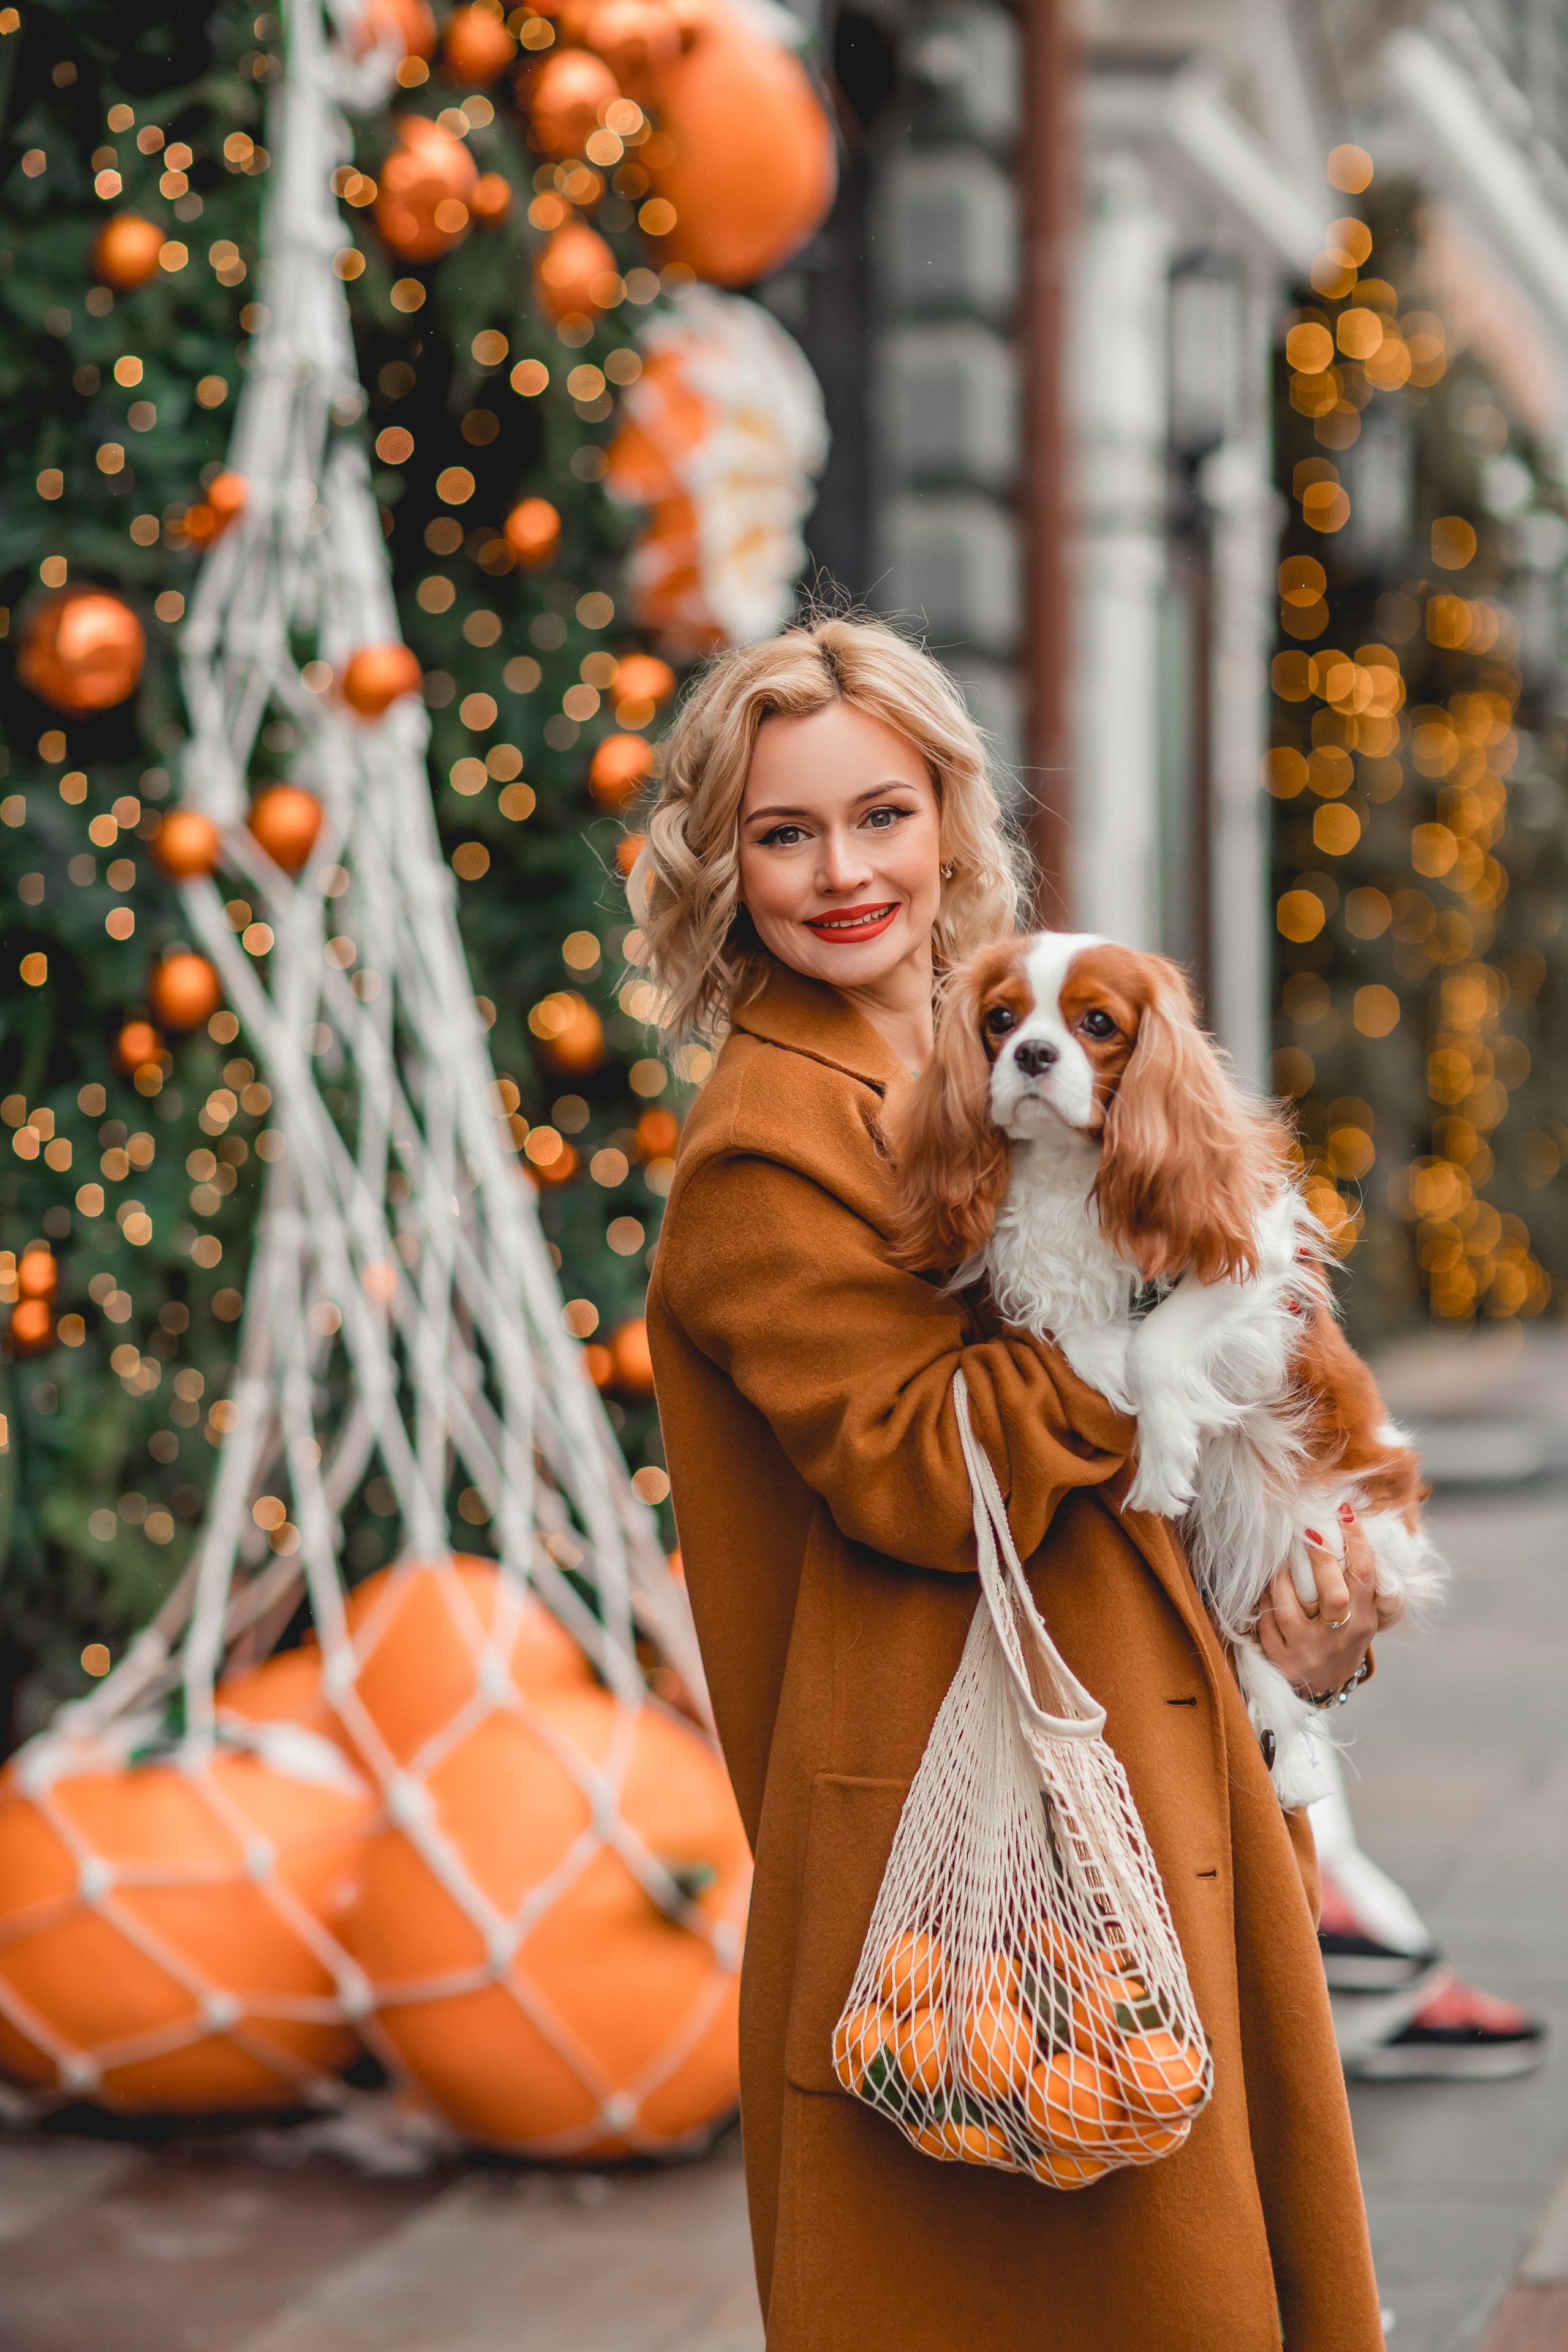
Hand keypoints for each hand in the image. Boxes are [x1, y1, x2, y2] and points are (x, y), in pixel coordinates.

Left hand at [1258, 1504, 1380, 1697]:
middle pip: (1333, 1595)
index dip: (1357, 1542)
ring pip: (1290, 1609)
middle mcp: (1339, 1638)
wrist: (1323, 1690)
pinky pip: (1266, 1623)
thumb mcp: (1361, 1619)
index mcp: (1364, 1622)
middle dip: (1321, 1558)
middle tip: (1310, 1528)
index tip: (1345, 1512)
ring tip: (1279, 1555)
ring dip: (1281, 1577)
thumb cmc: (1342, 1639)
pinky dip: (1263, 1600)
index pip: (1365, 1577)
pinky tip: (1261, 1583)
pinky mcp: (1281, 1659)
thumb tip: (1351, 1529)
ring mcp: (1307, 1650)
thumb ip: (1359, 1585)